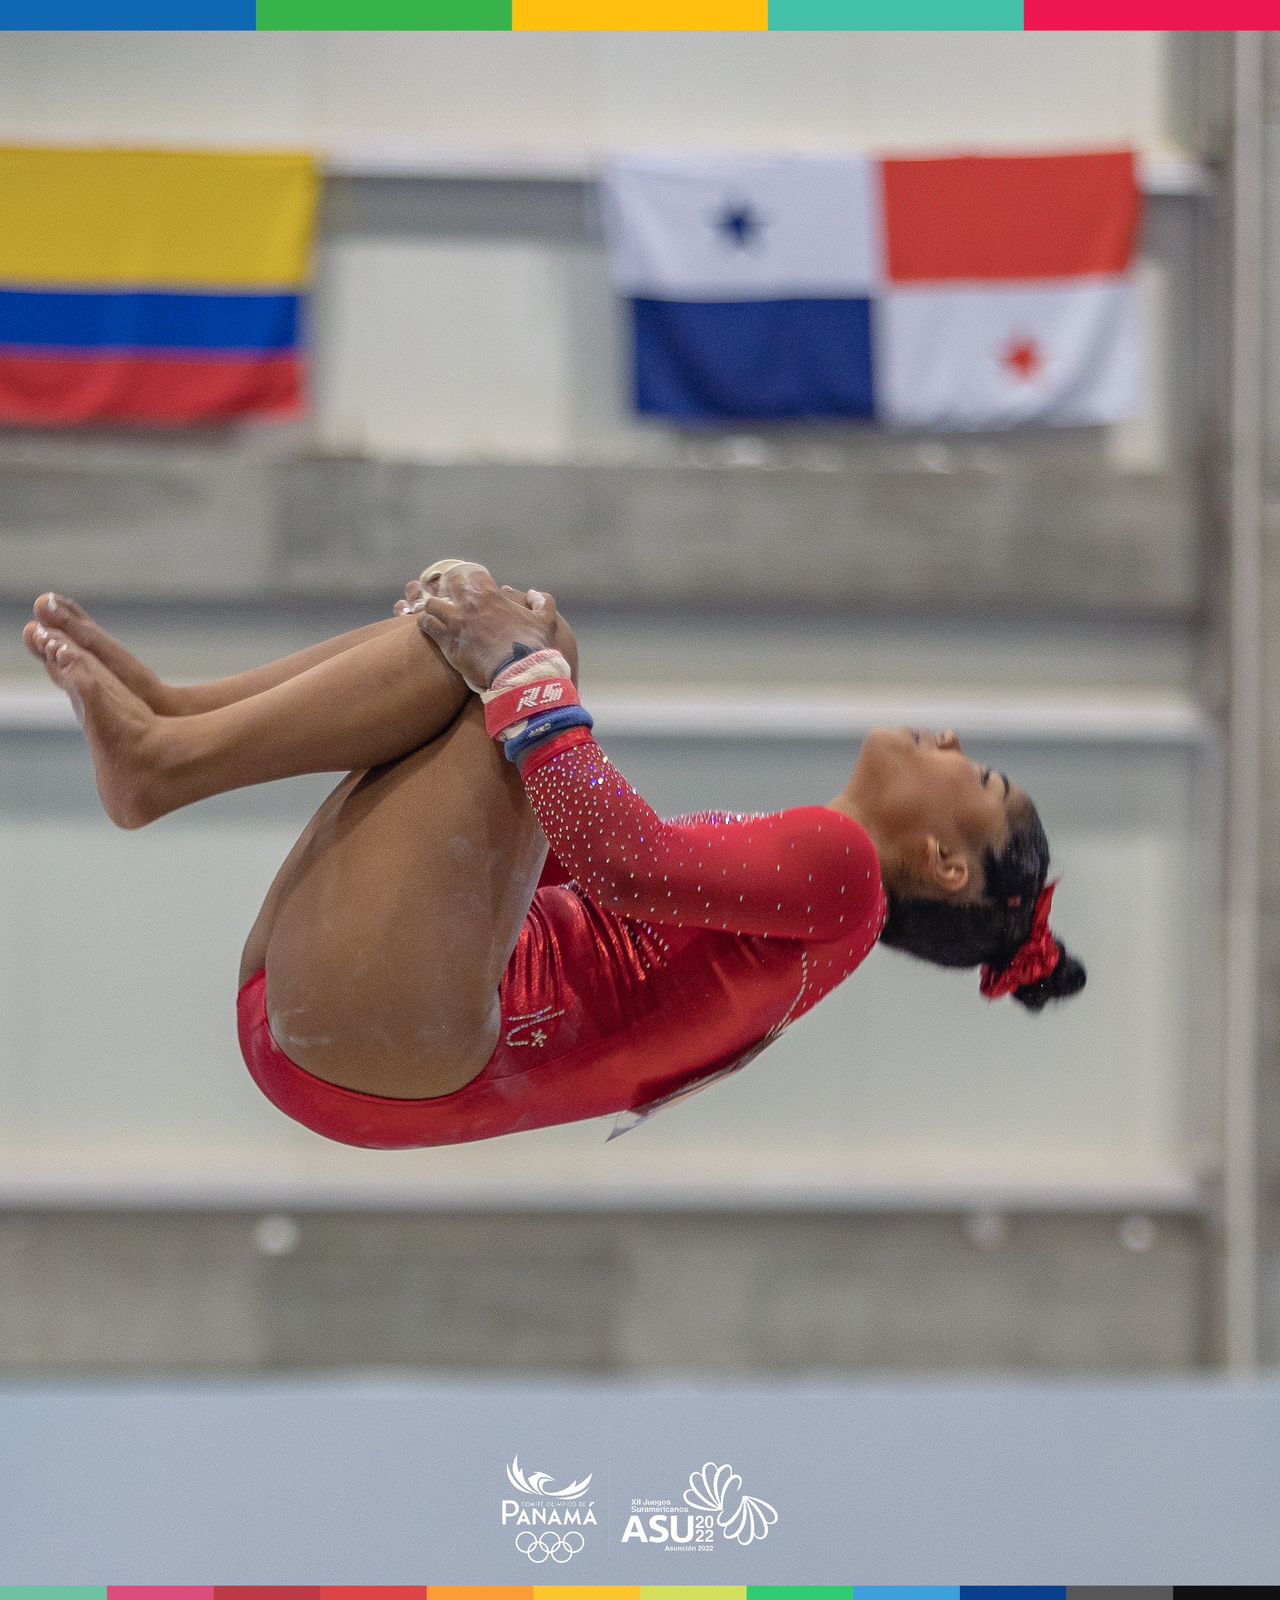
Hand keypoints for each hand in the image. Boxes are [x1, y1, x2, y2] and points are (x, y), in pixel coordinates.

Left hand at [403, 568, 560, 689]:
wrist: (518, 671)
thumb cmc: (533, 646)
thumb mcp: (546, 621)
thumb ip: (543, 602)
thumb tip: (535, 593)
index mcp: (492, 595)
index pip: (475, 575)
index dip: (472, 581)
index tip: (471, 588)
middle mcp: (471, 603)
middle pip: (450, 584)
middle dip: (449, 589)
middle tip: (449, 598)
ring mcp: (456, 620)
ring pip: (432, 603)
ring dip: (433, 607)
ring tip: (434, 614)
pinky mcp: (446, 640)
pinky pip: (426, 624)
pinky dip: (425, 623)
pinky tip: (426, 628)